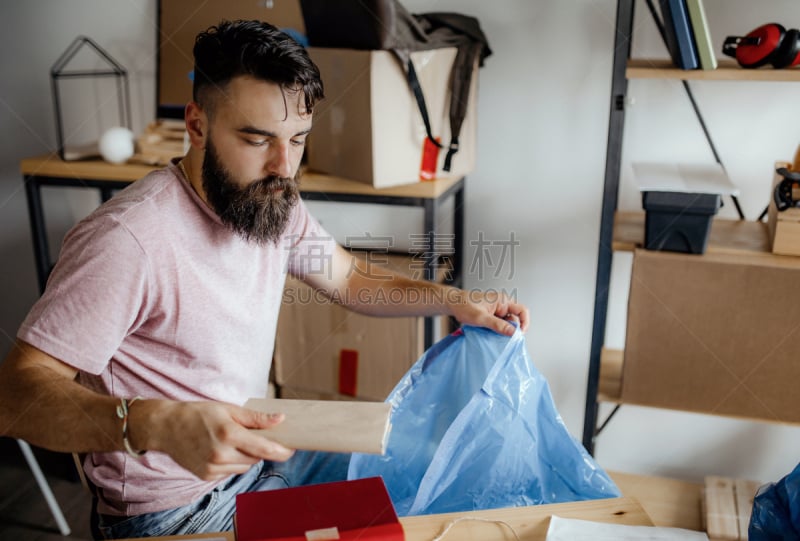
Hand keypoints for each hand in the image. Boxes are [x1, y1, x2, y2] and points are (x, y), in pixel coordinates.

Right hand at [145, 400, 293, 480]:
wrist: (167, 427)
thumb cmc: (199, 413)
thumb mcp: (229, 409)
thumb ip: (256, 418)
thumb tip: (280, 420)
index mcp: (229, 434)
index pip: (265, 449)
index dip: (282, 450)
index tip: (292, 448)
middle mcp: (221, 454)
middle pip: (256, 458)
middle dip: (260, 448)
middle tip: (256, 435)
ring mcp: (213, 468)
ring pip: (245, 466)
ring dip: (246, 456)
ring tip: (232, 440)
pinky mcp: (206, 476)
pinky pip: (231, 472)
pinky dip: (232, 462)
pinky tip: (220, 449)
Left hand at [447, 288, 529, 335]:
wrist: (452, 303)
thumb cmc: (464, 305)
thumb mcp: (481, 318)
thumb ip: (498, 325)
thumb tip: (513, 332)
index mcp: (503, 301)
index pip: (522, 311)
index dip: (524, 323)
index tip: (519, 334)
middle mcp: (502, 304)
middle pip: (515, 319)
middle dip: (511, 329)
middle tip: (504, 339)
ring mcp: (497, 310)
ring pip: (507, 323)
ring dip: (503, 331)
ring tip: (494, 336)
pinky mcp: (492, 315)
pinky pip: (500, 324)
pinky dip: (497, 330)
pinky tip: (490, 334)